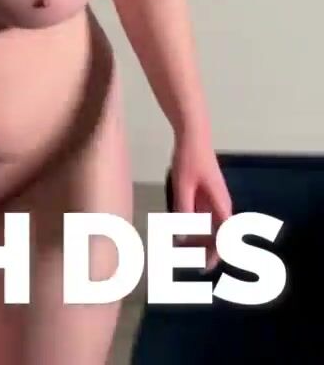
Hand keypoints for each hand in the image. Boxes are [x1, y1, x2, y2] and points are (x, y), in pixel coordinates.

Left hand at [168, 140, 232, 270]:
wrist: (193, 138)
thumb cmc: (189, 160)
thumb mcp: (182, 186)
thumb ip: (184, 210)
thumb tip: (183, 236)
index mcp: (221, 205)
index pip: (225, 237)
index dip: (217, 254)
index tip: (205, 267)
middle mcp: (221, 206)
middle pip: (219, 236)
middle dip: (207, 251)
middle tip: (190, 265)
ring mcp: (214, 201)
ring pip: (210, 228)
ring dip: (199, 241)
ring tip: (183, 253)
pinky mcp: (205, 196)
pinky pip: (203, 218)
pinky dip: (194, 228)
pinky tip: (180, 234)